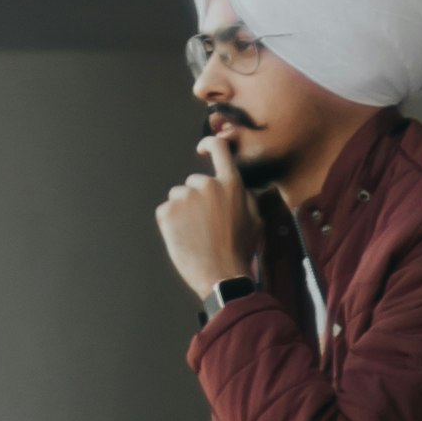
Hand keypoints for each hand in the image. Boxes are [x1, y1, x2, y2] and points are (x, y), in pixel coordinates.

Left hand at [158, 141, 256, 301]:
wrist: (221, 276)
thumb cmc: (240, 251)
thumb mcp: (256, 221)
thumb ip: (247, 198)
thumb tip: (241, 188)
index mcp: (231, 184)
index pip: (219, 149)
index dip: (209, 145)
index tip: (202, 149)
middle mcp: (207, 185)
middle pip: (194, 182)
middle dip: (197, 199)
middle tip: (205, 224)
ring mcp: (186, 198)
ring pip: (178, 197)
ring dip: (183, 211)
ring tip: (195, 235)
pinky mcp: (168, 212)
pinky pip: (165, 211)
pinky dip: (170, 223)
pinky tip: (183, 239)